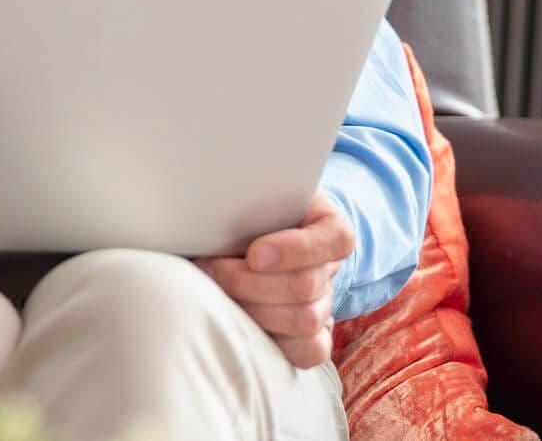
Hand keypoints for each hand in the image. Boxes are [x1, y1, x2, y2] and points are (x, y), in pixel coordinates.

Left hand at [195, 191, 354, 368]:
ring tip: (212, 293)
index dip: (295, 250)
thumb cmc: (244, 207)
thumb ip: (243, 195)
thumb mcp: (248, 190)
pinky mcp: (312, 336)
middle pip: (307, 286)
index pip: (335, 240)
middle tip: (208, 269)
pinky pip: (309, 351)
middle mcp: (330, 267)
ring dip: (252, 310)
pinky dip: (273, 342)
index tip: (254, 254)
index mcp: (328, 225)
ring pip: (304, 321)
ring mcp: (324, 304)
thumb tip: (206, 202)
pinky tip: (239, 322)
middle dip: (250, 282)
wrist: (244, 234)